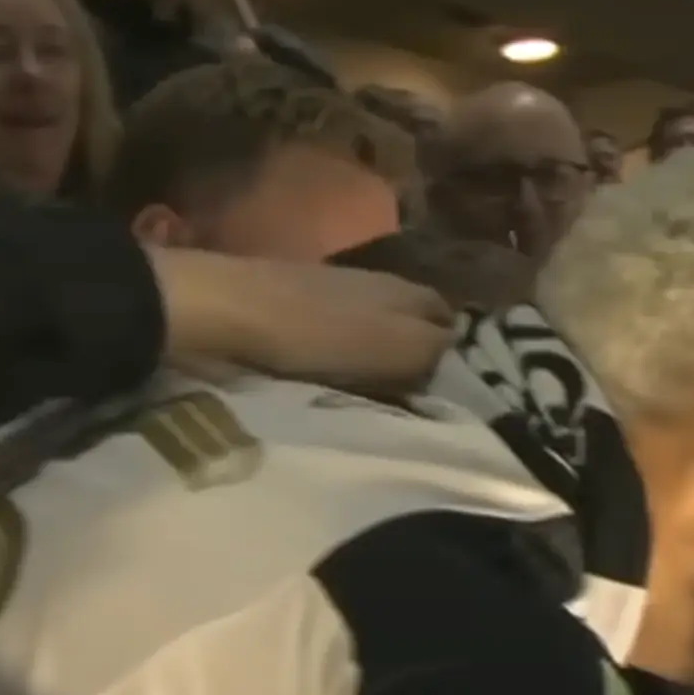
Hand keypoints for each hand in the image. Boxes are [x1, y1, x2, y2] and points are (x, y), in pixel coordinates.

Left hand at [149, 248, 453, 394]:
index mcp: (412, 293)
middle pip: (418, 327)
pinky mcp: (297, 305)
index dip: (462, 360)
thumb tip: (473, 370)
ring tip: (381, 402)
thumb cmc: (315, 332)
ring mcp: (336, 292)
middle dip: (424, 360)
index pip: (457, 327)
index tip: (461, 403)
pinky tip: (337, 381)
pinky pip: (340, 336)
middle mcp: (383, 286)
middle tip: (419, 409)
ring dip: (384, 362)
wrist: (220, 308)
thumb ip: (438, 355)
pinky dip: (346, 359)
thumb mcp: (395, 348)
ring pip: (379, 331)